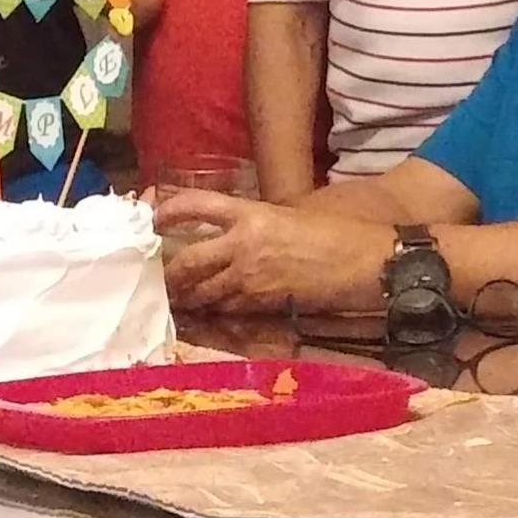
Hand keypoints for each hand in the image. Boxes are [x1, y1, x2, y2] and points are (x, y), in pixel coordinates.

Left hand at [155, 191, 385, 313]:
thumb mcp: (289, 215)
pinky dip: (215, 310)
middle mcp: (242, 245)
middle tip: (159, 277)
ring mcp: (250, 278)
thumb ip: (255, 222)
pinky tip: (210, 312)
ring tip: (177, 300)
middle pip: (188, 261)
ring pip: (203, 292)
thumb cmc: (335, 234)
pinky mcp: (262, 304)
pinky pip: (227, 308)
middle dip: (170, 273)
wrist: (363, 263)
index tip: (154, 218)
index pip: (197, 205)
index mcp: (251, 213)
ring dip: (188, 297)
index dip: (169, 211)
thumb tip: (233, 231)